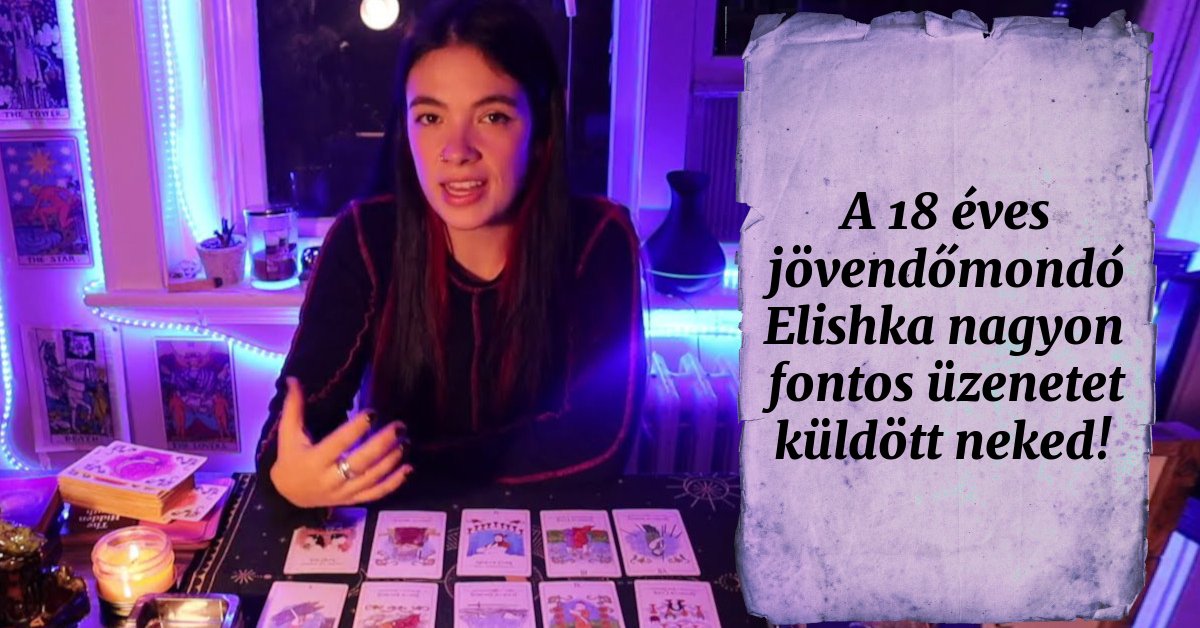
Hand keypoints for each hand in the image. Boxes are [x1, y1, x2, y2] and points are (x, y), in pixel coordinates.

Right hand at [269, 377, 411, 506]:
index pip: (338, 443)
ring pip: (372, 478)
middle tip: (400, 426)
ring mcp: (343, 492)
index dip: (356, 429)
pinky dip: (394, 483)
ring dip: (392, 460)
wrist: (289, 496)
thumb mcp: (288, 434)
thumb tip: (294, 379)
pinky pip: (376, 493)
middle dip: (383, 444)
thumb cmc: (290, 459)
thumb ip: (293, 407)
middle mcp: (330, 479)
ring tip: (406, 441)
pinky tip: (409, 468)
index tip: (373, 412)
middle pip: (361, 462)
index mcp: (314, 460)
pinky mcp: (352, 500)